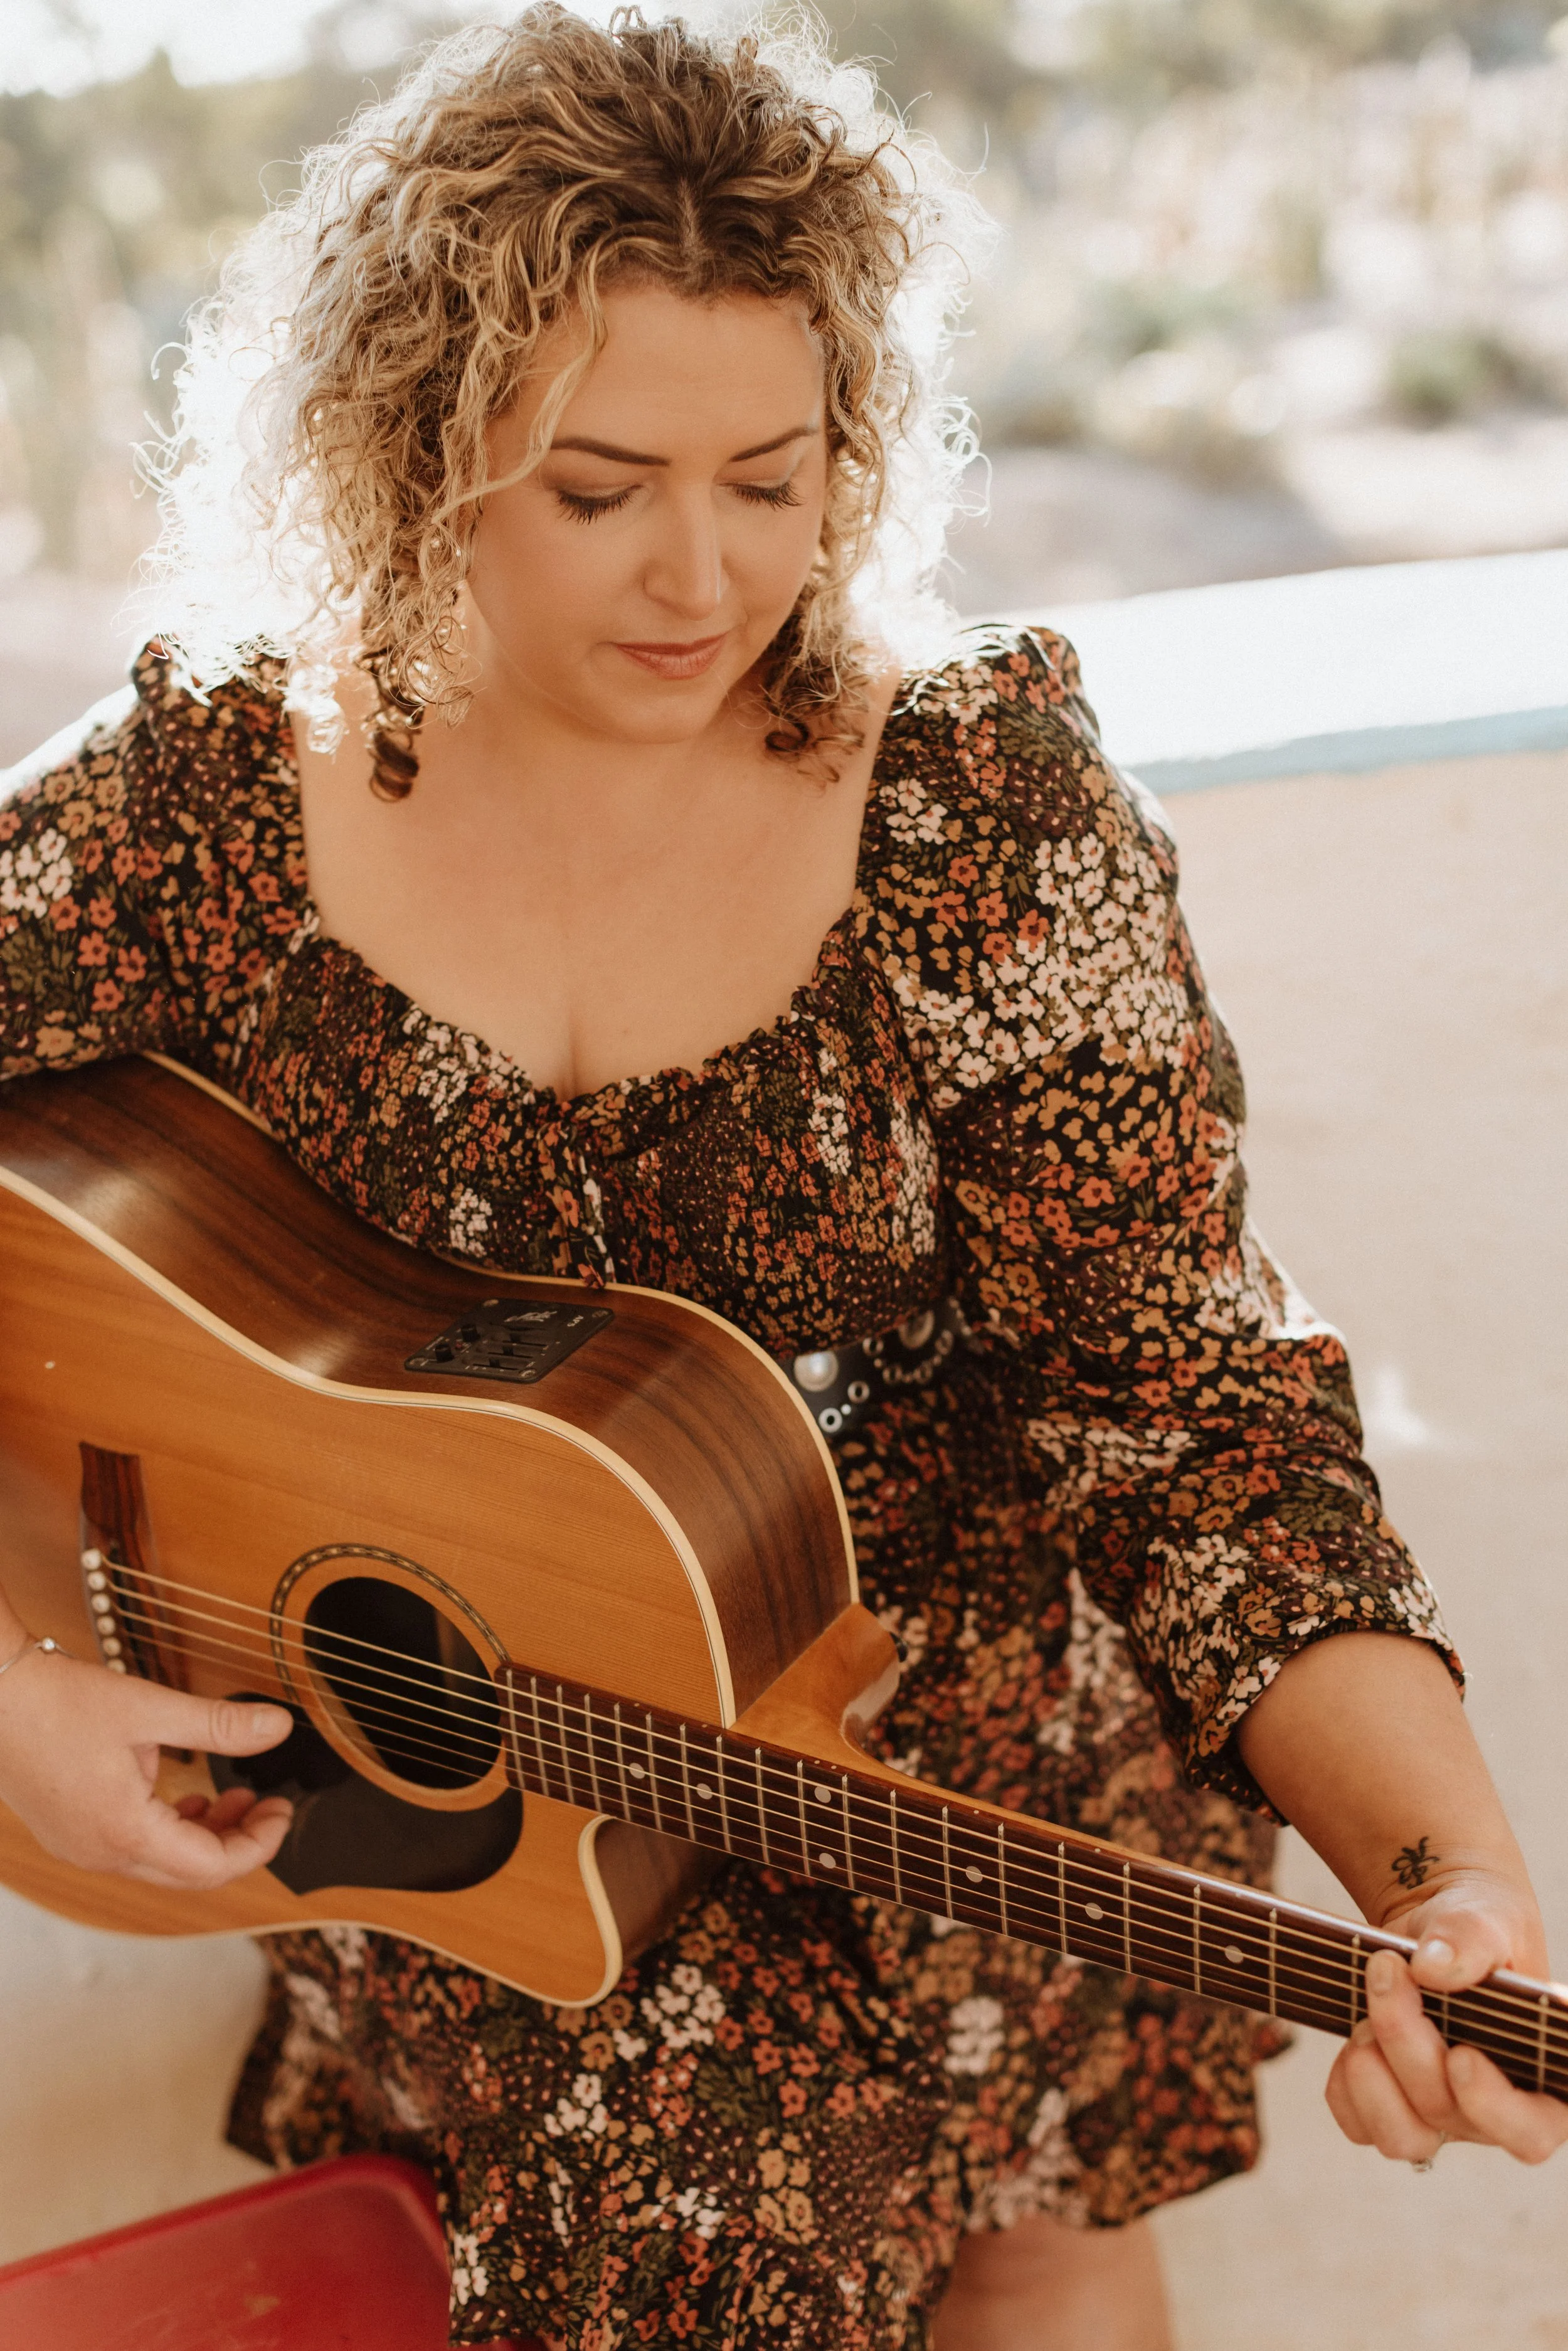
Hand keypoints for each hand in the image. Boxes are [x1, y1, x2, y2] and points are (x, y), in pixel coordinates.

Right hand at [0, 1642, 293, 1889]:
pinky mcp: (69, 1833)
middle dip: (237, 1841)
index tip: (283, 1810)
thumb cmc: (57, 1702)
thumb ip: (219, 1725)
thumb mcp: (151, 1709)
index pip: (212, 1868)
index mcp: (124, 1834)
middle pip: (189, 1874)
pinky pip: (133, 1848)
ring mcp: (80, 1848)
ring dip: (204, 1835)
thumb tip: (278, 1727)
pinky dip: (169, 1829)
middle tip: (266, 1803)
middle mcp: (100, 1854)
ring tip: (232, 1792)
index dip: (259, 1844)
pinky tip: (186, 1794)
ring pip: (161, 1863)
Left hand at [1325, 1870, 1567, 2166]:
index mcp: (1542, 2078)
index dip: (1494, 2104)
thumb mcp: (1487, 1918)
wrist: (1435, 1934)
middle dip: (1406, 2038)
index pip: (1532, 2129)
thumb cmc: (1480, 1932)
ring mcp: (1441, 2118)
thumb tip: (1432, 1968)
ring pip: (1401, 2136)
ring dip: (1371, 2070)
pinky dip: (1345, 2080)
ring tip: (1369, 2006)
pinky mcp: (1391, 2111)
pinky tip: (1355, 2028)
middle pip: (1446, 2112)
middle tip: (1388, 1968)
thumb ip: (1470, 1939)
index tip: (1461, 2055)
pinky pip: (1358, 2124)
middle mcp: (1493, 2112)